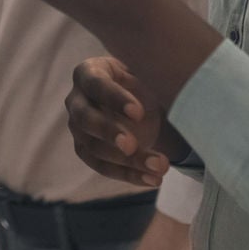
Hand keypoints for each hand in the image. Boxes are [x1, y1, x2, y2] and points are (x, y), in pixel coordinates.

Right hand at [68, 57, 181, 188]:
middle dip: (109, 133)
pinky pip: (103, 167)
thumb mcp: (145, 71)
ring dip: (127, 161)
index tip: (139, 113)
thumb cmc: (140, 80)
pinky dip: (129, 175)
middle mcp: (76, 100)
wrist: (139, 99)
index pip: (96, 84)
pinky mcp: (86, 151)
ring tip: (160, 166)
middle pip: (85, 119)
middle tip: (132, 145)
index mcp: (88, 72)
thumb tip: (172, 77)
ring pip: (94, 148)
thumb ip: (152, 73)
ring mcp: (78, 128)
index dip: (115, 99)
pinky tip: (153, 179)